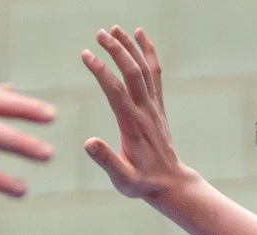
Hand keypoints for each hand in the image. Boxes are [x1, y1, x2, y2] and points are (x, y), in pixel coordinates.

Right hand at [81, 27, 195, 203]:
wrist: (171, 183)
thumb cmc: (142, 184)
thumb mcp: (122, 179)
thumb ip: (106, 161)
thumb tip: (88, 142)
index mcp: (132, 126)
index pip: (115, 91)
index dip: (100, 70)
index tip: (86, 54)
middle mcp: (145, 111)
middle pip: (132, 72)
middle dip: (117, 50)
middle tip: (99, 33)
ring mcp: (154, 107)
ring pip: (144, 69)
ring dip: (131, 47)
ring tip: (116, 29)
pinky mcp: (158, 106)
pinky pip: (155, 74)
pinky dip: (149, 53)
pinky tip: (141, 37)